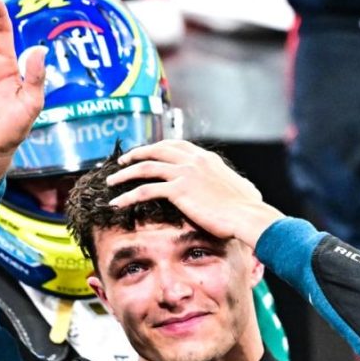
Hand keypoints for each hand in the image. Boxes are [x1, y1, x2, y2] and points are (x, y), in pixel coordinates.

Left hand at [105, 140, 283, 247]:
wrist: (247, 215)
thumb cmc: (248, 208)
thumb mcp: (241, 187)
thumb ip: (231, 183)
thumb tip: (241, 188)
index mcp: (206, 158)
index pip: (176, 146)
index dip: (158, 149)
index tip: (147, 154)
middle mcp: (193, 160)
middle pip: (157, 149)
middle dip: (136, 154)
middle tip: (123, 161)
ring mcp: (184, 172)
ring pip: (146, 167)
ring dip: (125, 173)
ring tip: (111, 180)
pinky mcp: (178, 189)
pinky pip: (145, 190)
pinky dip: (128, 195)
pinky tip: (117, 203)